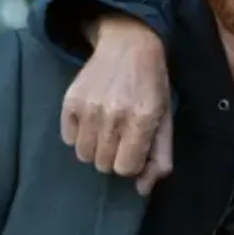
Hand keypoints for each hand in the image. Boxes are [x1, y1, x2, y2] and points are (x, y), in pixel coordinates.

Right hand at [61, 14, 173, 195]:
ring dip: (96, 148)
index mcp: (142, 119)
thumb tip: (143, 189)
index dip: (132, 162)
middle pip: (103, 165)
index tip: (136, 148)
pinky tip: (93, 118)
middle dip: (115, 156)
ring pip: (83, 155)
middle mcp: (113, 115)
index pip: (125, 168)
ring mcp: (88, 108)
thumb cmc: (152, 84)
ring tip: (108, 128)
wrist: (128, 45)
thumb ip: (160, 156)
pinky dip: (79, 135)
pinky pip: (67, 139)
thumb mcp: (166, 118)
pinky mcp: (69, 102)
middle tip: (123, 135)